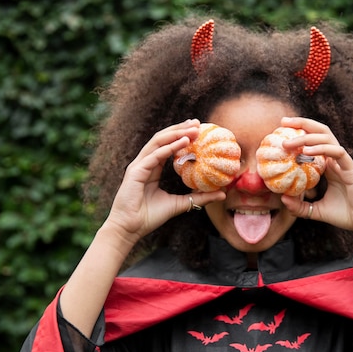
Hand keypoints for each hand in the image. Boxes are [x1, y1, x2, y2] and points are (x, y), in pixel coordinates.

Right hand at [102, 119, 225, 248]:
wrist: (130, 228)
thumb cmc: (150, 216)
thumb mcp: (180, 204)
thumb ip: (199, 197)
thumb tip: (222, 194)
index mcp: (152, 167)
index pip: (167, 145)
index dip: (181, 135)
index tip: (198, 129)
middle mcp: (145, 163)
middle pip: (162, 139)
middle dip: (180, 129)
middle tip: (197, 123)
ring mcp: (138, 166)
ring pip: (158, 143)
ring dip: (176, 134)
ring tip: (192, 129)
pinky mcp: (135, 172)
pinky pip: (154, 156)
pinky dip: (168, 148)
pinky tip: (182, 143)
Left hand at [278, 117, 352, 235]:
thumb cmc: (344, 215)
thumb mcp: (315, 211)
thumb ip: (299, 206)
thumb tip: (282, 199)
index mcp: (329, 165)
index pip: (314, 141)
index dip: (299, 132)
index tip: (281, 130)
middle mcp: (336, 159)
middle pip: (320, 132)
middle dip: (302, 123)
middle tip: (283, 121)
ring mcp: (343, 162)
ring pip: (326, 138)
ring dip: (307, 136)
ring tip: (289, 142)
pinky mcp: (350, 168)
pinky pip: (336, 151)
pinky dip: (322, 148)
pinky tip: (307, 150)